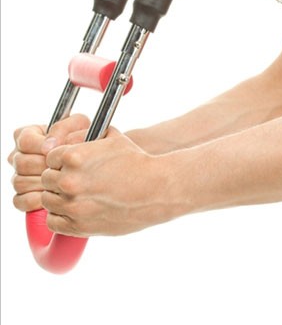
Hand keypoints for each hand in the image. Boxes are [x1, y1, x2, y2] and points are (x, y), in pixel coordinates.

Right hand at [8, 114, 90, 211]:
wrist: (93, 159)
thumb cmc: (84, 139)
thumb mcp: (79, 125)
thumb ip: (63, 127)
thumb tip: (48, 146)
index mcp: (29, 135)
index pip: (24, 141)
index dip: (40, 146)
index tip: (55, 150)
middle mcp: (20, 155)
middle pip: (21, 163)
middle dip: (44, 166)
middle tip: (62, 168)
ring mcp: (20, 175)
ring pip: (19, 182)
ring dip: (42, 184)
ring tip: (62, 182)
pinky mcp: (23, 195)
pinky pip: (20, 201)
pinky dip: (36, 200)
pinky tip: (54, 196)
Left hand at [40, 128, 168, 236]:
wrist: (156, 190)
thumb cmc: (137, 162)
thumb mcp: (114, 138)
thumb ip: (87, 135)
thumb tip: (70, 135)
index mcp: (74, 157)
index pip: (49, 157)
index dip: (61, 159)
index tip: (72, 164)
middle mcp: (69, 181)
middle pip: (45, 179)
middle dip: (59, 177)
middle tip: (78, 179)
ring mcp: (73, 205)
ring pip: (47, 200)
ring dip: (59, 197)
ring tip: (79, 194)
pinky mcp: (78, 226)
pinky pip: (53, 222)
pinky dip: (61, 216)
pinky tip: (78, 208)